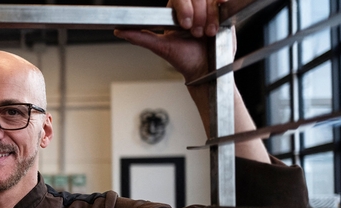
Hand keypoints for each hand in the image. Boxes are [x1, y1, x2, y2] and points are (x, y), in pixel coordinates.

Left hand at [113, 0, 231, 82]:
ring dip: (209, 18)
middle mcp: (191, 8)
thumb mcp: (161, 48)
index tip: (185, 25)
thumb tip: (119, 31)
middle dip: (197, 17)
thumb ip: (140, 38)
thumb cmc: (184, 59)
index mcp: (175, 12)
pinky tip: (220, 13)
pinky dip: (221, 4)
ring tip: (206, 34)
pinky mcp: (220, 12)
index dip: (184, 9)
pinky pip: (220, 0)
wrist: (205, 69)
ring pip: (209, 0)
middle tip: (195, 33)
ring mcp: (206, 9)